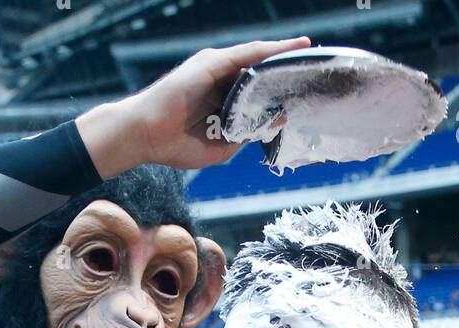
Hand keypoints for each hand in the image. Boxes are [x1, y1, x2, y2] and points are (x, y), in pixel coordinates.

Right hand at [78, 38, 310, 178]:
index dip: (278, 85)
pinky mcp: (210, 64)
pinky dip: (266, 51)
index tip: (301, 85)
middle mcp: (219, 78)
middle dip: (285, 65)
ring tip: (307, 49)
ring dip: (281, 53)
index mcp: (221, 97)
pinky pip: (245, 55)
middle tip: (313, 62)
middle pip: (259, 68)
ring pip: (256, 57)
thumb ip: (244, 135)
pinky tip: (287, 48)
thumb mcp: (220, 148)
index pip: (256, 87)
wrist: (146, 135)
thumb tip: (273, 123)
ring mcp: (214, 68)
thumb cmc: (175, 145)